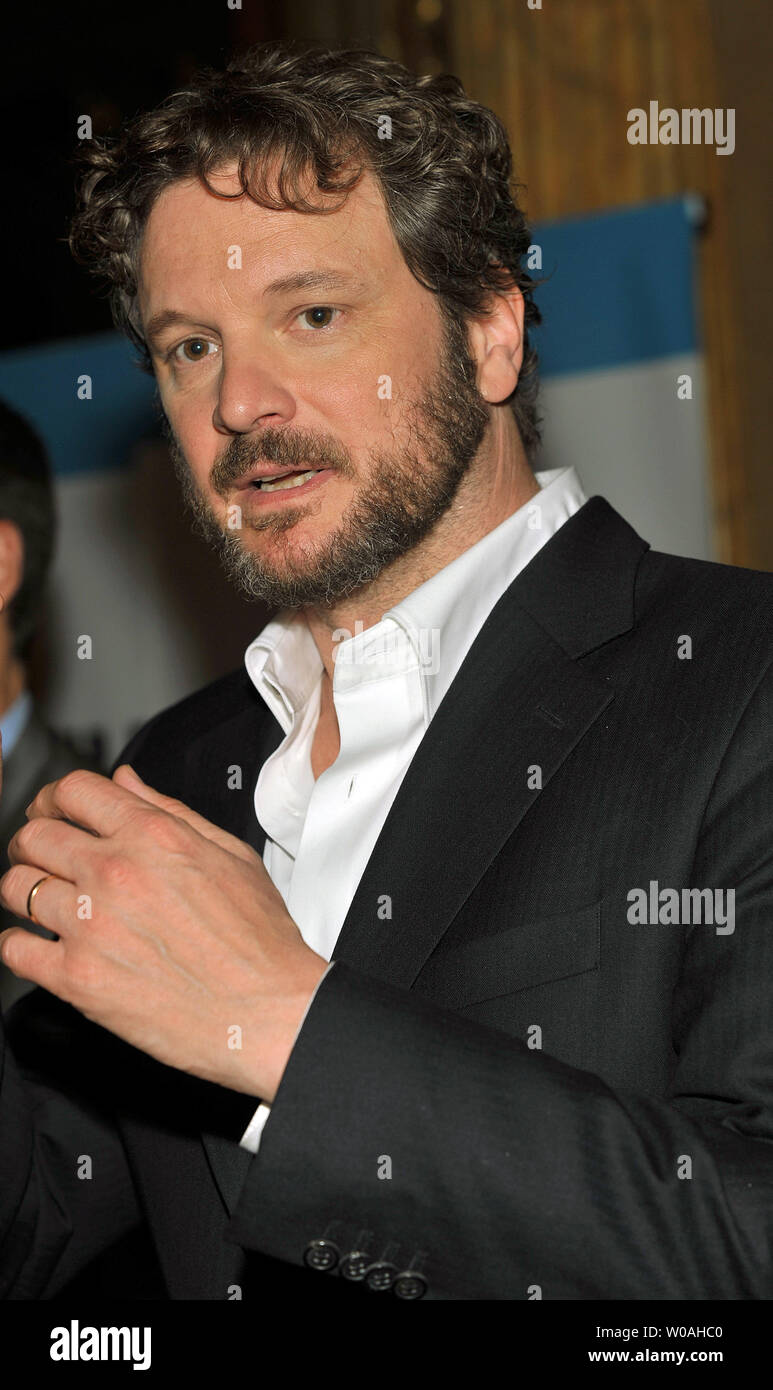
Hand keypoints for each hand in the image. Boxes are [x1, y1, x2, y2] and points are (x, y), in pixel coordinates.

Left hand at [0, 765, 327, 1100]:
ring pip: (17, 888)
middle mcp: (114, 872)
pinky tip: (42, 947)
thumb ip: (170, 811)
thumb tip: (126, 783)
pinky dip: (20, 946)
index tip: (51, 813)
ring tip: (45, 903)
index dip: (53, 798)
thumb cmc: (258, 941)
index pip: (71, 791)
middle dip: (33, 842)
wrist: (266, 1013)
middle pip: (34, 836)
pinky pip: (13, 949)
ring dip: (25, 891)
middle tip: (44, 858)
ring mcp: (89, 925)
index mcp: (151, 836)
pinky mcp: (75, 978)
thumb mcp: (229, 854)